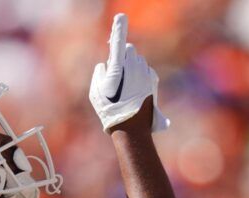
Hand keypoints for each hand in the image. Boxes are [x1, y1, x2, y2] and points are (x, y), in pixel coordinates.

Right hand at [89, 13, 168, 132]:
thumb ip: (99, 73)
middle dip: (122, 57)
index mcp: (119, 69)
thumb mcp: (95, 93)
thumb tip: (107, 66)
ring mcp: (146, 73)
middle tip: (114, 78)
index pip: (118, 44)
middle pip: (128, 51)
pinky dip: (138, 76)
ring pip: (136, 61)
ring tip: (123, 90)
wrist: (132, 130)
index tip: (121, 16)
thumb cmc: (110, 111)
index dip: (118, 30)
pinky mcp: (153, 79)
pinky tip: (133, 93)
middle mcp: (135, 68)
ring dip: (130, 68)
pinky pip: (143, 70)